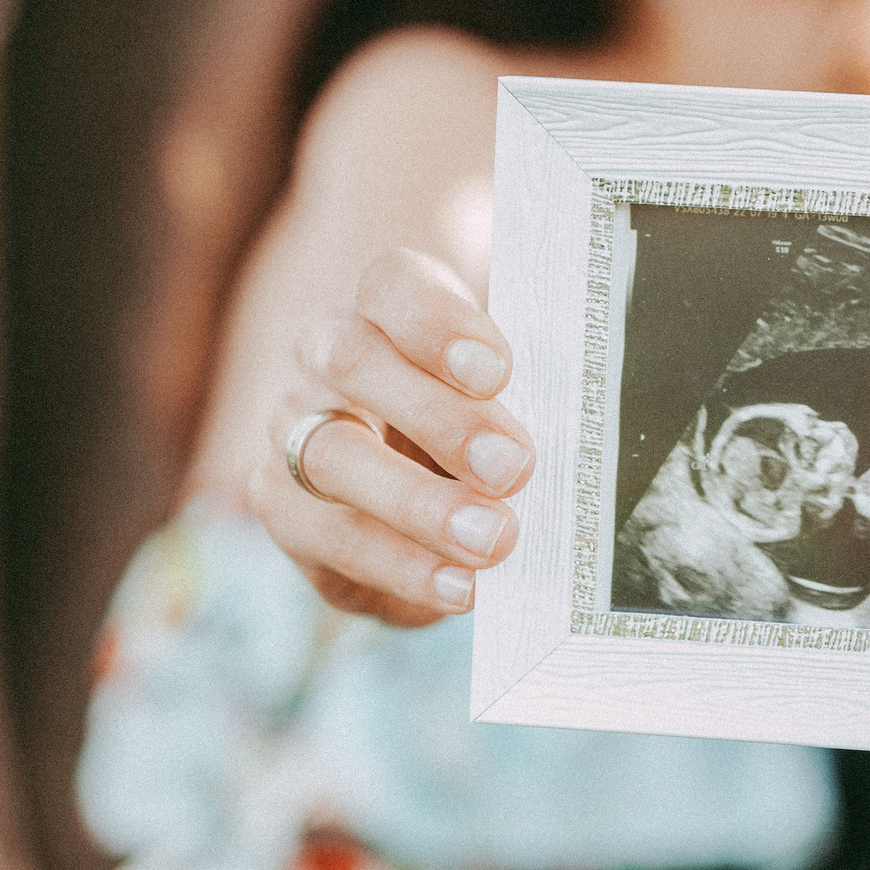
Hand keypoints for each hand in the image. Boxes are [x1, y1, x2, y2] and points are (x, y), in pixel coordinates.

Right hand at [246, 249, 533, 625]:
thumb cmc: (490, 419)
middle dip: (438, 418)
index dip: (439, 323)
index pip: (393, 284)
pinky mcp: (287, 510)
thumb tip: (582, 430)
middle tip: (514, 468)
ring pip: (331, 455)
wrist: (432, 488)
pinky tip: (460, 585)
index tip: (499, 372)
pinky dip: (401, 566)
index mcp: (387, 306)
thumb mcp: (517, 393)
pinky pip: (328, 536)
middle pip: (354, 361)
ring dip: (418, 504)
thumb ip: (534, 395)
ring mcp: (294, 431)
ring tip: (493, 541)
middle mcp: (326, 356)